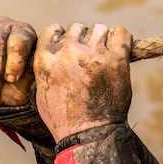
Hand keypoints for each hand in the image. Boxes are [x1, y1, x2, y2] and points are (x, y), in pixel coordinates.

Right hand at [33, 23, 132, 142]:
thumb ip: (47, 67)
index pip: (54, 29)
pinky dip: (120, 39)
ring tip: (103, 59)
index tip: (70, 49)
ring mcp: (93, 53)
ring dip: (101, 40)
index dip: (63, 37)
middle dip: (83, 41)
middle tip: (89, 60)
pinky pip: (120, 33)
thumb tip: (54, 53)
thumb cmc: (63, 117)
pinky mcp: (116, 59)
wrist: (88, 135)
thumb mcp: (42, 90)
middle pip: (77, 28)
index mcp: (45, 56)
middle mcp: (67, 50)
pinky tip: (119, 52)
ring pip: (98, 28)